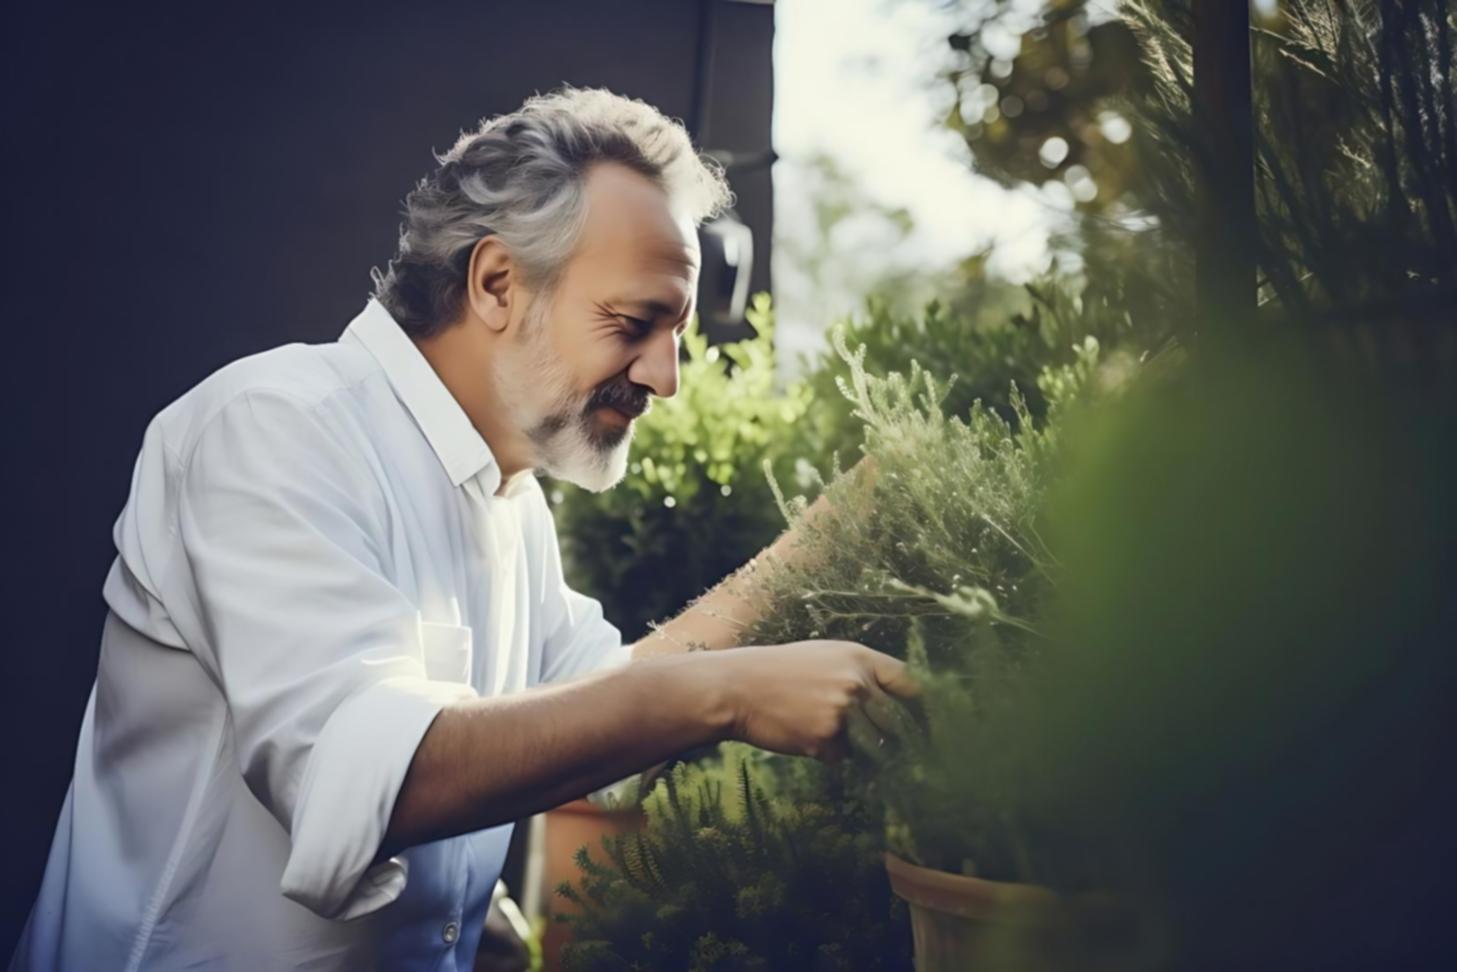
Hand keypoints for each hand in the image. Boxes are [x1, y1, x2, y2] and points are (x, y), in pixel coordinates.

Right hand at [707, 640, 919, 761]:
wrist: (736, 688)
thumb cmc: (779, 671)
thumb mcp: (823, 656)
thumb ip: (859, 674)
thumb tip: (892, 703)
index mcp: (859, 658)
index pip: (909, 682)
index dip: (922, 705)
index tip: (927, 722)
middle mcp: (856, 684)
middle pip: (896, 720)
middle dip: (896, 736)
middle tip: (897, 749)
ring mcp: (842, 713)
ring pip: (873, 744)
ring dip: (862, 748)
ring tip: (831, 734)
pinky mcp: (826, 740)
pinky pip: (844, 758)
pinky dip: (831, 755)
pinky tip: (806, 737)